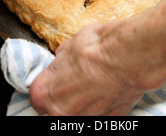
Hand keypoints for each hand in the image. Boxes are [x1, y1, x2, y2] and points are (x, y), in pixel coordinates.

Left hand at [29, 22, 144, 115]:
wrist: (128, 55)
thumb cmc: (98, 47)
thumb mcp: (69, 46)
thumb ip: (62, 61)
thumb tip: (64, 62)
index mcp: (44, 92)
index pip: (37, 98)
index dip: (49, 87)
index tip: (56, 82)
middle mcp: (61, 111)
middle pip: (57, 109)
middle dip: (66, 97)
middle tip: (78, 81)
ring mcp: (85, 118)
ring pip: (79, 114)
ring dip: (85, 102)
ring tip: (97, 84)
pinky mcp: (108, 119)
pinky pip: (101, 114)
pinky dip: (104, 105)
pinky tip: (110, 90)